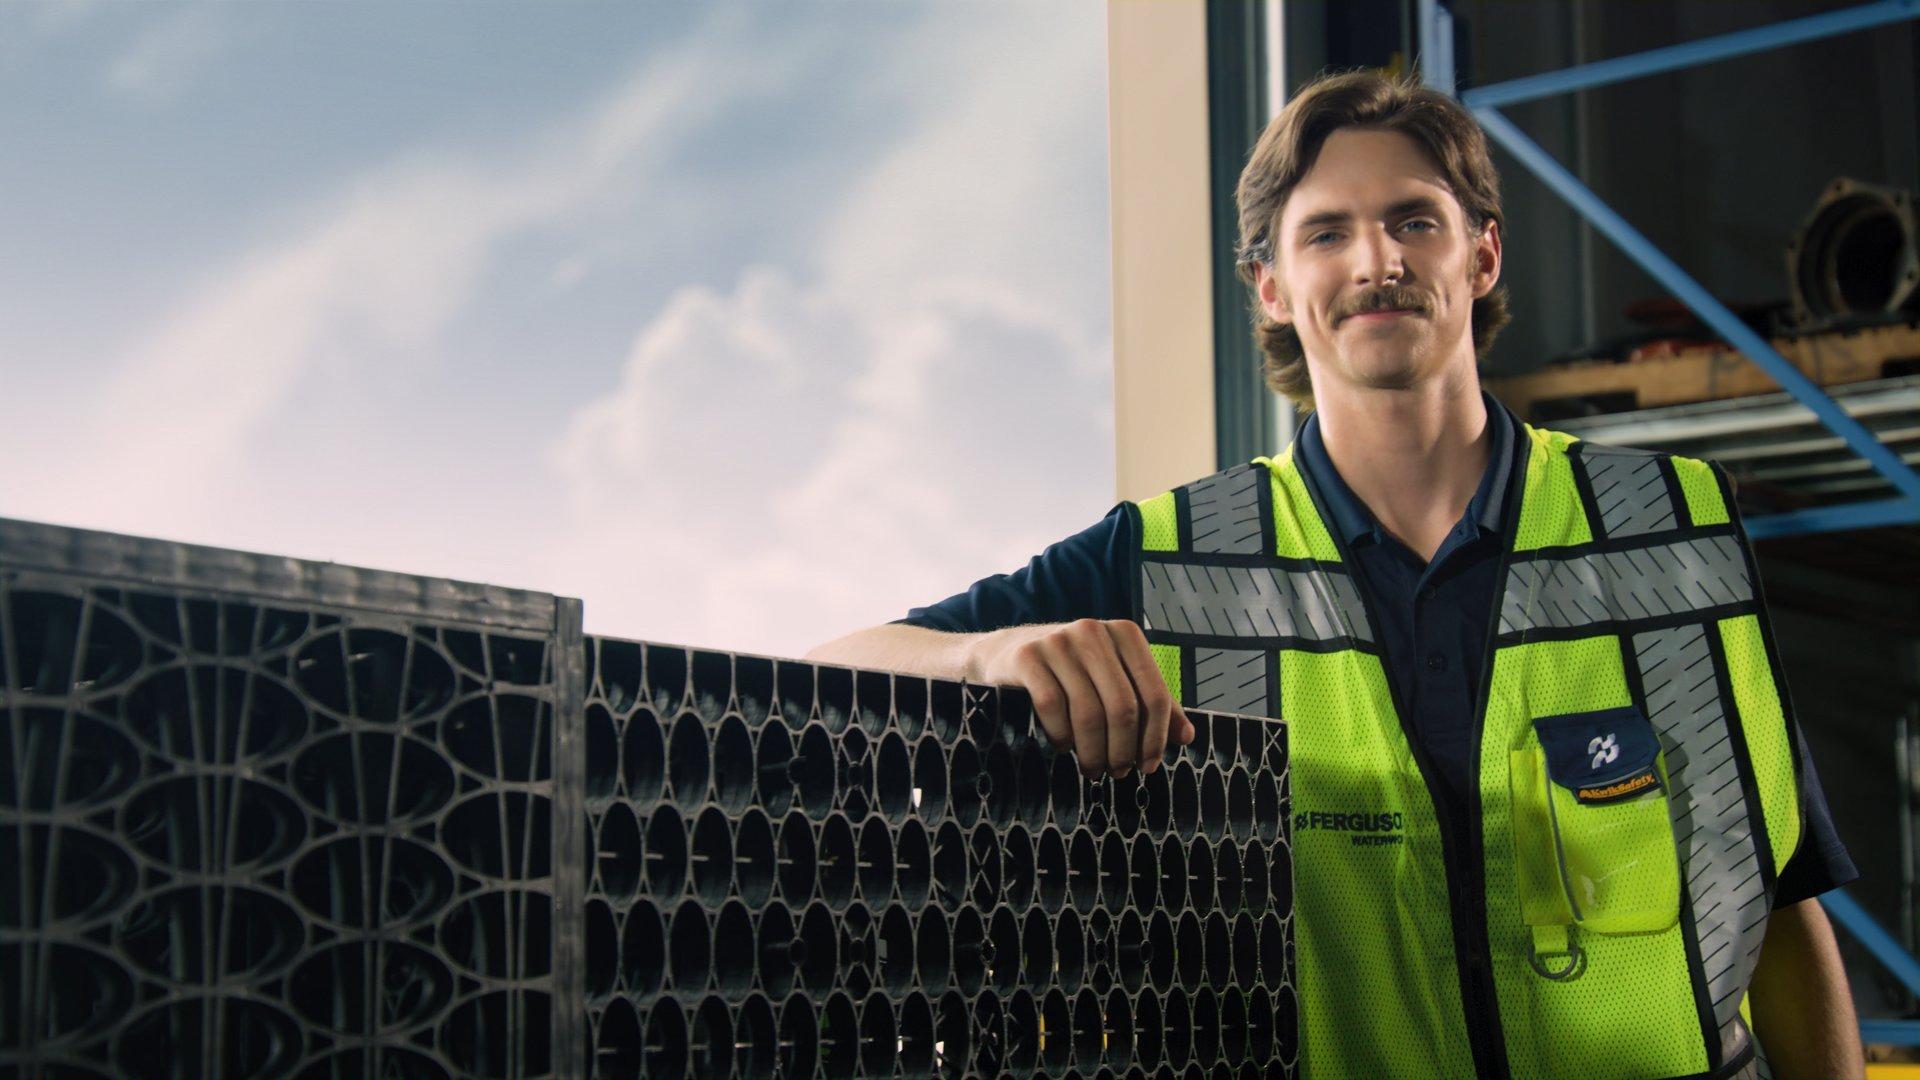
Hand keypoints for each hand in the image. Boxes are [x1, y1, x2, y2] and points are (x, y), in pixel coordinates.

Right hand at [967, 619, 1194, 779]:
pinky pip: (1053, 707)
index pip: (1155, 694)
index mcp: (1124, 635)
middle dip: (1123, 750)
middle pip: (1124, 707)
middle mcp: (1094, 632)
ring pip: (1090, 712)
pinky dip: (1062, 736)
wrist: (1003, 653)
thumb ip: (1151, 703)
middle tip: (1117, 773)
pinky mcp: (1027, 656)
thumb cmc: (1068, 673)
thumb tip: (1187, 736)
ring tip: (1092, 769)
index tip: (1148, 766)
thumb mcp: (1113, 681)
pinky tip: (1063, 747)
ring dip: (1093, 752)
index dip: (1156, 738)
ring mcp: (1058, 641)